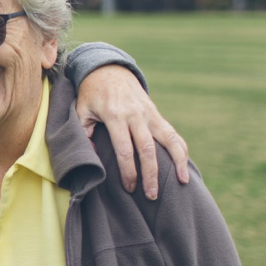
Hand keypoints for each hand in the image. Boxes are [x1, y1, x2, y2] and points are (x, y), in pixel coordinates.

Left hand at [75, 65, 188, 199]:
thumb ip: (84, 133)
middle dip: (150, 174)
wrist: (108, 70)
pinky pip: (173, 134)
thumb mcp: (81, 111)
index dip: (128, 171)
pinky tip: (185, 166)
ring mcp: (149, 114)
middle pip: (147, 149)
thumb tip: (92, 156)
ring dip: (177, 162)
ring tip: (182, 182)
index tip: (129, 187)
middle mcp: (136, 115)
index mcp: (115, 116)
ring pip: (168, 140)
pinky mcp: (157, 114)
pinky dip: (181, 150)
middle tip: (151, 195)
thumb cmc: (91, 94)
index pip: (125, 149)